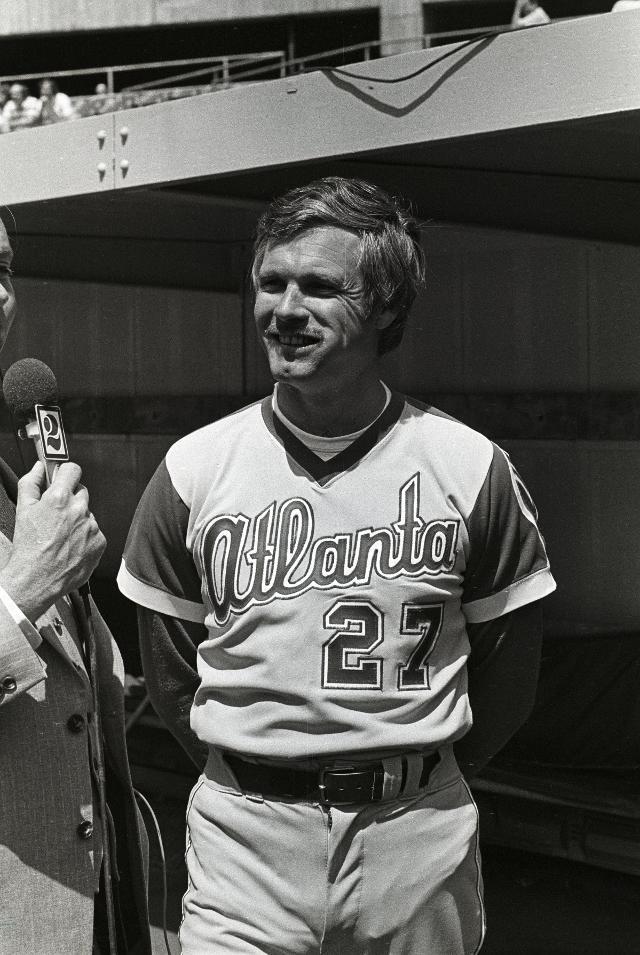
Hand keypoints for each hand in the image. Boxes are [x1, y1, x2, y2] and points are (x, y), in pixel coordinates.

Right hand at [0, 461, 105, 621]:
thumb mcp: (23, 510)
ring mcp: (91, 527)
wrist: (36, 579)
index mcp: (59, 498)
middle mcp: (79, 510)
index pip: (72, 470)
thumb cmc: (28, 548)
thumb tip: (39, 468)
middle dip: (70, 498)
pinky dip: (85, 536)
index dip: (65, 473)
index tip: (62, 477)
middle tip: (57, 513)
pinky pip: (95, 532)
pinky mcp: (100, 542)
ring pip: (88, 513)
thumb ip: (31, 483)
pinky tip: (71, 545)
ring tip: (62, 535)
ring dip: (78, 519)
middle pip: (81, 491)